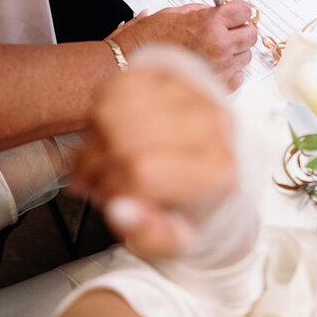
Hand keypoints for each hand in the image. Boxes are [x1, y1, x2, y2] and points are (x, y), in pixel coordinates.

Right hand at [69, 56, 236, 258]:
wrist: (206, 174)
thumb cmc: (188, 207)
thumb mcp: (172, 241)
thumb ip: (148, 235)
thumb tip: (121, 211)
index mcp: (218, 171)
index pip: (143, 171)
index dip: (113, 189)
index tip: (112, 202)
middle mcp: (213, 126)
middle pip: (125, 138)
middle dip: (99, 166)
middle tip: (100, 182)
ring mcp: (193, 94)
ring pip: (116, 107)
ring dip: (97, 138)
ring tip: (104, 159)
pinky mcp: (173, 74)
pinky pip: (118, 84)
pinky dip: (103, 111)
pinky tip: (111, 132)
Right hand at [110, 1, 255, 90]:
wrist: (132, 64)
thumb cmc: (148, 39)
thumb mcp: (175, 13)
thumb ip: (202, 11)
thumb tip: (218, 11)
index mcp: (209, 23)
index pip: (244, 11)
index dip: (240, 11)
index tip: (237, 13)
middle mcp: (219, 45)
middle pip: (251, 34)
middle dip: (241, 31)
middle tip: (229, 31)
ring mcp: (221, 67)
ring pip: (246, 56)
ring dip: (235, 52)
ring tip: (215, 52)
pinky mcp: (218, 85)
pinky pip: (238, 76)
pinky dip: (230, 72)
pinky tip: (214, 67)